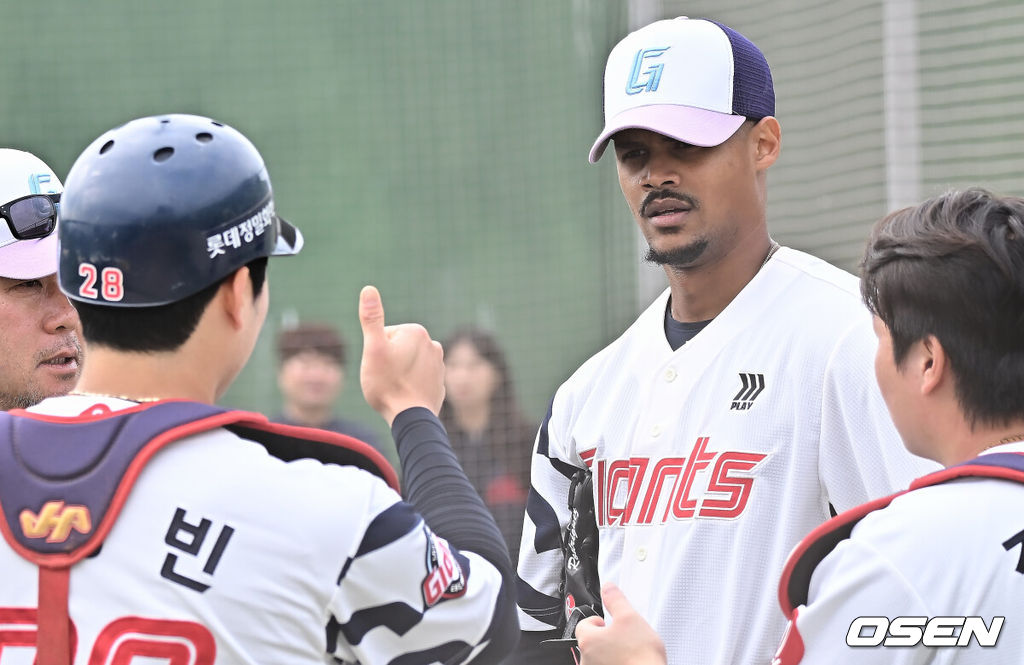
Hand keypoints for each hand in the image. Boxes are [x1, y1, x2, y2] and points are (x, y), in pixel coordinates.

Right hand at [358, 285, 444, 424]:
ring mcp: (439, 364)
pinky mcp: (440, 382)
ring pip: (408, 364)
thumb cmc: (387, 384)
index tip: (380, 366)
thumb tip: (368, 289)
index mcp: (416, 332)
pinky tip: (406, 396)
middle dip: (389, 362)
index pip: (385, 336)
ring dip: (400, 374)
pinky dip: (411, 386)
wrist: (410, 417)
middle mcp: (432, 344)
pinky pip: (418, 380)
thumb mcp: (373, 349)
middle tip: (386, 379)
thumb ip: (371, 319)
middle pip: (398, 349)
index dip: (377, 352)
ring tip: (396, 388)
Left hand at [576, 583, 666, 664]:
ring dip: (608, 652)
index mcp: (587, 640)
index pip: (583, 624)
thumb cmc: (640, 656)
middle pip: (590, 641)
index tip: (608, 622)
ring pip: (597, 656)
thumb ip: (615, 600)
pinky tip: (627, 661)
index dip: (598, 620)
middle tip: (621, 636)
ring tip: (627, 651)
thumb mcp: (629, 617)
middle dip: (604, 637)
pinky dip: (613, 662)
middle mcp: (585, 659)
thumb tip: (607, 588)